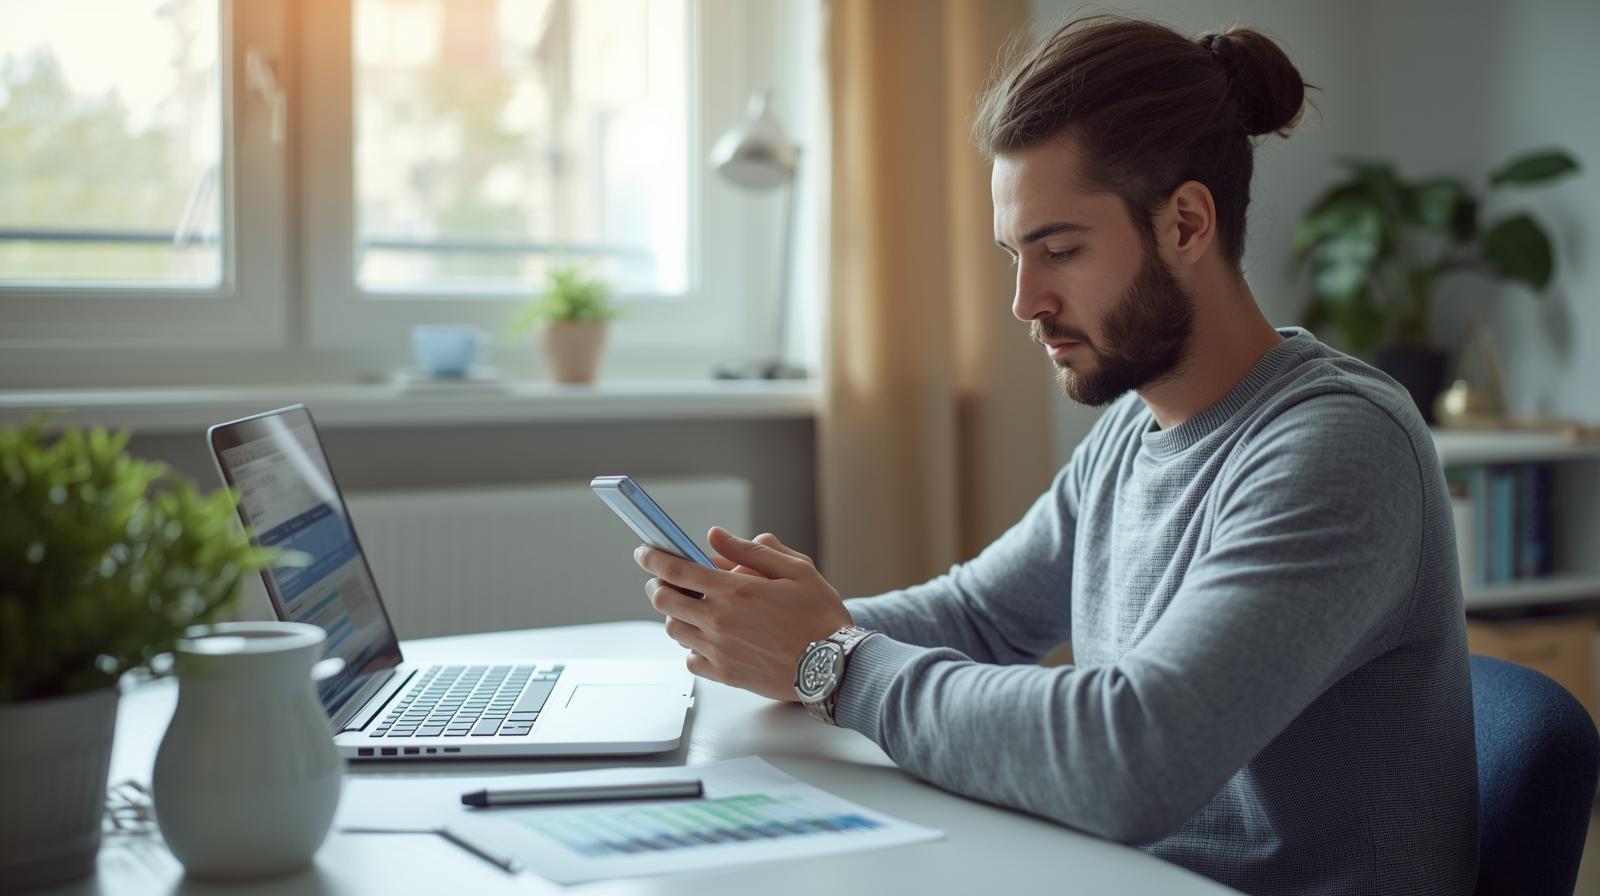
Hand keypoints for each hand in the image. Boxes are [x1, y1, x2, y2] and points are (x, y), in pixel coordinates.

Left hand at [635, 528, 852, 701]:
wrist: (835, 666)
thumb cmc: (820, 616)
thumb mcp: (795, 569)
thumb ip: (751, 550)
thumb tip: (716, 537)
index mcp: (735, 590)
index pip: (675, 570)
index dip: (652, 558)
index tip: (644, 552)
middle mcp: (719, 621)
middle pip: (664, 601)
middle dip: (657, 586)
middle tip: (664, 580)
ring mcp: (719, 650)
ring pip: (673, 630)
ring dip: (674, 615)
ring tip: (691, 608)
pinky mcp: (725, 674)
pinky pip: (690, 659)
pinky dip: (691, 646)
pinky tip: (707, 638)